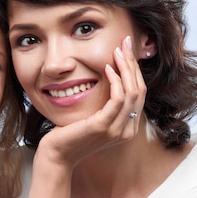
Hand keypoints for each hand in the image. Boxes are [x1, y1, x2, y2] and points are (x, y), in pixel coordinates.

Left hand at [37, 35, 146, 166]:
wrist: (57, 155)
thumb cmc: (70, 134)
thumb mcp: (93, 117)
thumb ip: (105, 104)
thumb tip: (109, 78)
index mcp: (128, 127)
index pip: (139, 93)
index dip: (135, 70)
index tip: (127, 50)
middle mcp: (127, 130)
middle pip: (139, 90)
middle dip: (133, 64)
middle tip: (126, 43)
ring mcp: (118, 130)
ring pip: (132, 92)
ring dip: (126, 68)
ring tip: (117, 51)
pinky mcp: (104, 126)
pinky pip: (118, 98)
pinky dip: (115, 80)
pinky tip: (107, 68)